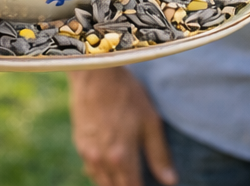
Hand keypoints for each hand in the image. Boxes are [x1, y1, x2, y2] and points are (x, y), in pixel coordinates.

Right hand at [68, 68, 176, 185]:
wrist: (95, 74)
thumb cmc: (126, 94)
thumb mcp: (150, 121)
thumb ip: (159, 154)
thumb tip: (170, 180)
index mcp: (122, 158)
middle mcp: (103, 161)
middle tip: (137, 180)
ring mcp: (88, 153)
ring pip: (101, 182)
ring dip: (113, 184)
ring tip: (125, 178)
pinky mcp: (79, 143)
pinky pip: (90, 169)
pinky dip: (101, 173)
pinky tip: (109, 167)